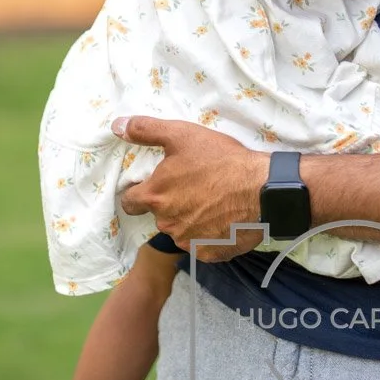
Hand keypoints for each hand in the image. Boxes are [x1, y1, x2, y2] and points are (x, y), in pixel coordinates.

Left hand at [114, 116, 269, 259]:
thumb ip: (146, 130)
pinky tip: (224, 218)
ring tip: (212, 201)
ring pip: (181, 230)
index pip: (129, 202)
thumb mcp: (182, 135)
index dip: (139, 192)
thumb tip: (117, 125)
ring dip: (190, 218)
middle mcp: (167, 224)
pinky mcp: (210, 254)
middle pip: (160, 215)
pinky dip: (209, 233)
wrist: (262, 190)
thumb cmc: (221, 160)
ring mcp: (188, 242)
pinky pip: (203, 244)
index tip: (154, 185)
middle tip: (194, 186)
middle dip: (171, 203)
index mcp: (156, 196)